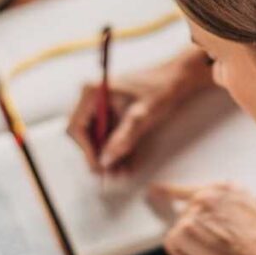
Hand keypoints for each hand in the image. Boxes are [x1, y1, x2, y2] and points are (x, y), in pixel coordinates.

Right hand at [66, 48, 211, 172]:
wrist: (178, 79)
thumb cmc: (160, 91)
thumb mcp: (141, 116)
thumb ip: (123, 139)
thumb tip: (105, 161)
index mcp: (92, 92)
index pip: (77, 127)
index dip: (86, 150)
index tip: (101, 167)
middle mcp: (92, 97)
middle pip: (85, 134)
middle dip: (99, 156)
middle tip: (112, 175)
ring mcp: (101, 104)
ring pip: (98, 137)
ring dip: (109, 156)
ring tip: (123, 173)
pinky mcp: (112, 112)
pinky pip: (109, 135)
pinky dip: (117, 149)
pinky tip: (128, 164)